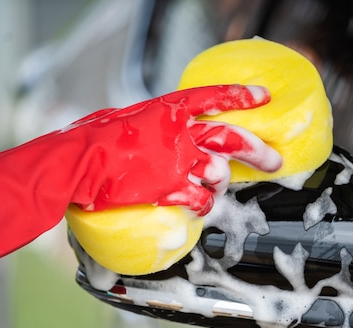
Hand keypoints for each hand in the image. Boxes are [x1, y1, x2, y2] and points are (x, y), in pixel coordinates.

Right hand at [69, 85, 282, 213]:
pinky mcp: (171, 188)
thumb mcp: (129, 119)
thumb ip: (155, 126)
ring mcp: (178, 161)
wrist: (79, 160)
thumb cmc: (94, 137)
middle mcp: (180, 133)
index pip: (213, 97)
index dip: (241, 96)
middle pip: (232, 137)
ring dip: (223, 181)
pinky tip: (200, 206)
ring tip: (217, 184)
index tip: (262, 96)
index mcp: (169, 109)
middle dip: (258, 150)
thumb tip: (165, 136)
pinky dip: (205, 205)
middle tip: (273, 160)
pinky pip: (203, 200)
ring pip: (221, 171)